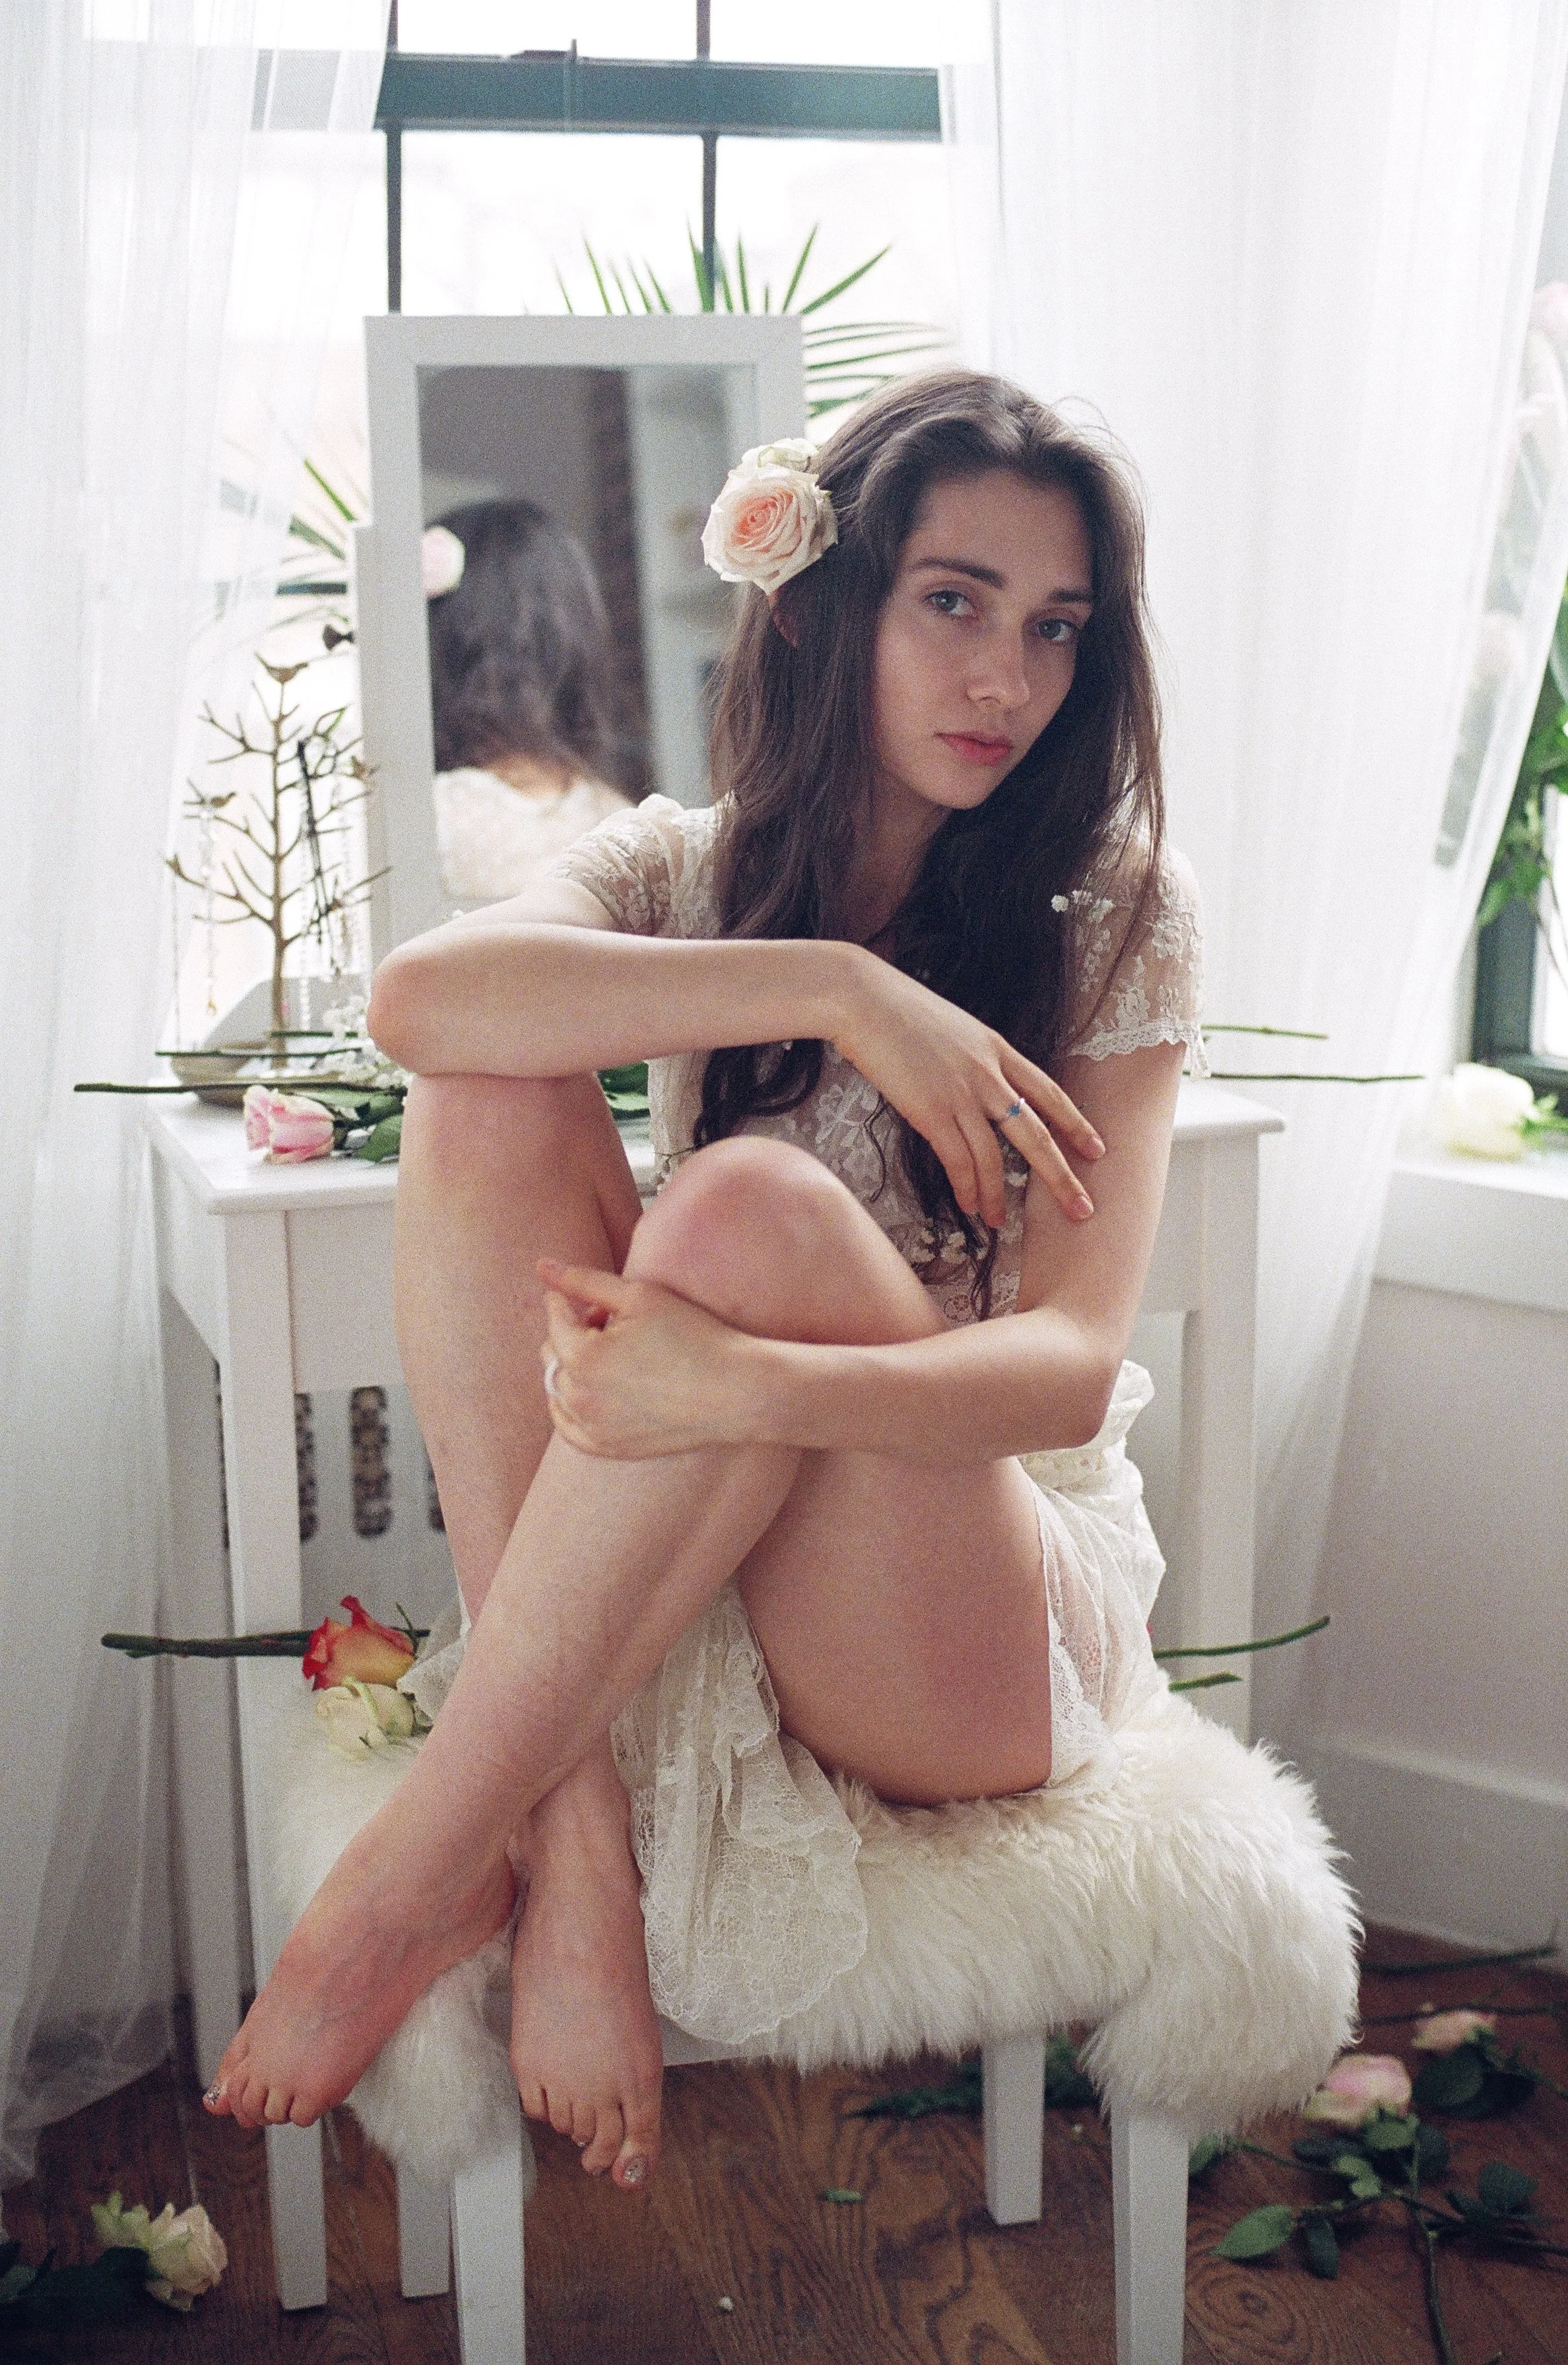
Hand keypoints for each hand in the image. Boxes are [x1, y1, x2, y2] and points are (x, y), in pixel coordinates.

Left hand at [537, 1258, 754, 1457]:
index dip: (573, 1303)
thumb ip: (584, 1280)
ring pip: (558, 1389)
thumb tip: (541, 1266)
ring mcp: (592, 1428)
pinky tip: (600, 1390)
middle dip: (572, 1335)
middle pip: (552, 1355)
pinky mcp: (607, 1448)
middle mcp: (580, 1398)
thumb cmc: (692, 1336)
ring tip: (617, 1357)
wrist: (735, 1391)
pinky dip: (573, 1406)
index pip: (555, 1320)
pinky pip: (568, 1426)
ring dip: (574, 1368)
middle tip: (614, 1327)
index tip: (600, 1303)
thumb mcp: (639, 1296)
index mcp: (583, 1358)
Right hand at [831, 952, 1104, 1229]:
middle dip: (1062, 1177)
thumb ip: (976, 1057)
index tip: (1098, 1151)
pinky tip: (967, 1205)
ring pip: (994, 1158)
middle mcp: (988, 1074)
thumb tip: (981, 1087)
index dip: (1076, 1125)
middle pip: (1036, 1135)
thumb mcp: (956, 1028)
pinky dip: (965, 1188)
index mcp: (999, 1050)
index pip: (1049, 1094)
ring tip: (999, 1222)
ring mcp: (960, 1094)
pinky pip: (957, 1161)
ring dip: (998, 1196)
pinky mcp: (930, 1111)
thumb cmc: (900, 1011)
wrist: (863, 999)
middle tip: (1082, 1210)